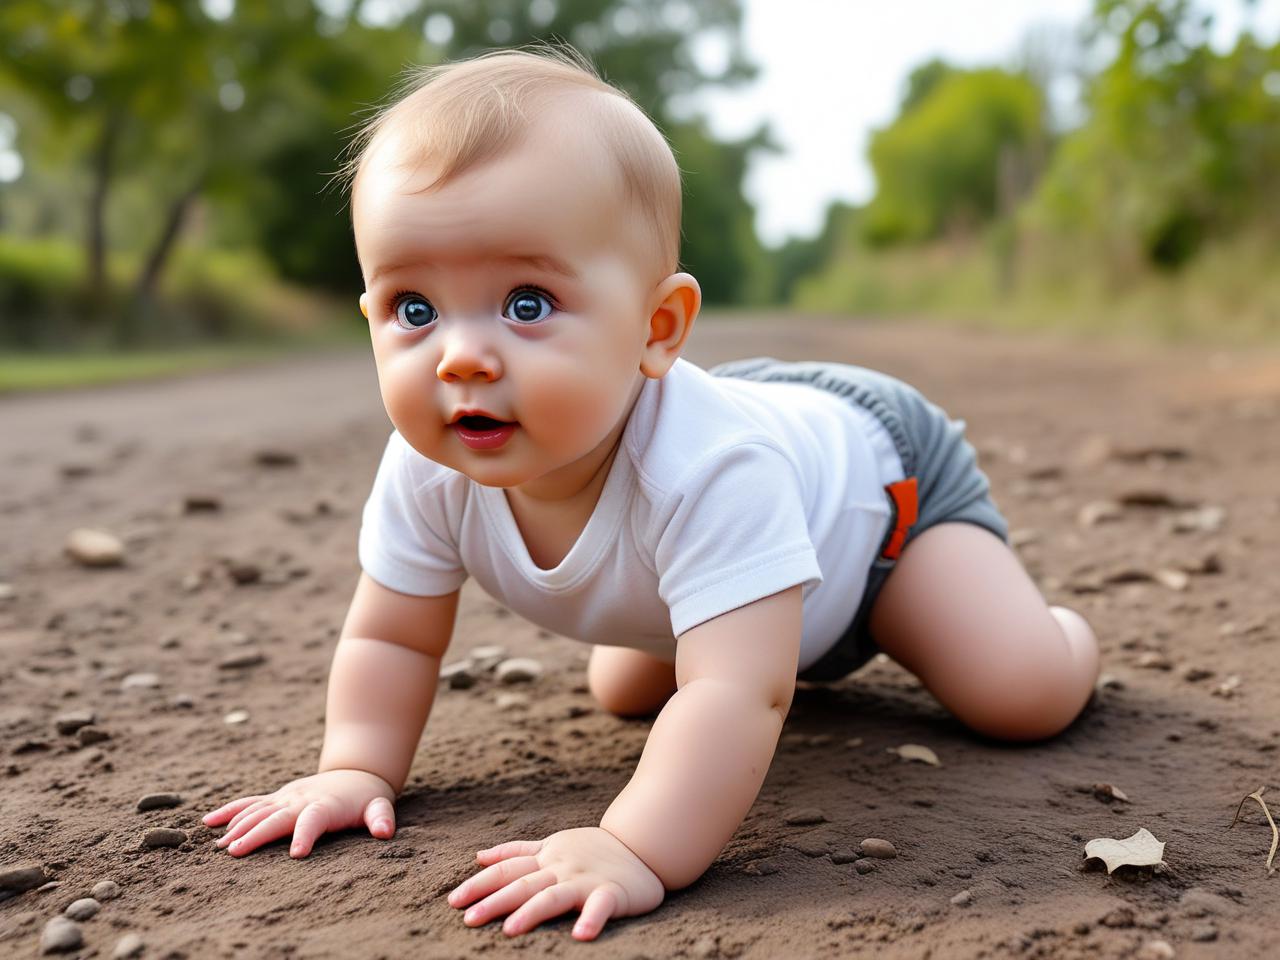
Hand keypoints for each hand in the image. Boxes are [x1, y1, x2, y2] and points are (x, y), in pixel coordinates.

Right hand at [201, 768, 396, 857]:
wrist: (354, 771)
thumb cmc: (366, 797)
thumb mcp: (379, 805)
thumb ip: (382, 818)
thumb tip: (386, 832)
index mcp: (325, 806)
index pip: (313, 820)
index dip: (305, 835)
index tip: (296, 854)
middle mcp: (301, 800)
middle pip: (276, 817)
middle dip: (256, 834)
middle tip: (235, 853)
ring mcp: (285, 797)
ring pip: (258, 810)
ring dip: (238, 827)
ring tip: (221, 847)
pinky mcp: (276, 797)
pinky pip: (250, 802)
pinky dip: (230, 810)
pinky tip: (208, 822)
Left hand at [447, 826, 664, 940]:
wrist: (644, 846)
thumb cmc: (593, 850)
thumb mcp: (553, 845)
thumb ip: (517, 852)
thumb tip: (479, 856)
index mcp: (546, 857)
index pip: (506, 869)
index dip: (480, 884)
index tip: (454, 902)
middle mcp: (561, 867)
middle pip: (523, 884)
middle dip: (494, 901)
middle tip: (469, 919)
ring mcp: (586, 879)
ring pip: (554, 894)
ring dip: (531, 911)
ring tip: (509, 930)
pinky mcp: (613, 892)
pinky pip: (601, 906)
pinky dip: (592, 919)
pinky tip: (581, 936)